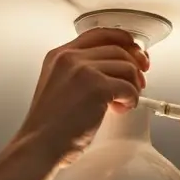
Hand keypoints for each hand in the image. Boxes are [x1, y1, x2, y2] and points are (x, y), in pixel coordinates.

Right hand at [16, 27, 149, 166]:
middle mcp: (70, 58)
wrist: (40, 145)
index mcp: (59, 56)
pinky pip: (129, 87)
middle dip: (134, 65)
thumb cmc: (49, 127)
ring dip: (132, 86)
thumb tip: (114, 70)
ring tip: (123, 102)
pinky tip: (121, 109)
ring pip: (127, 67)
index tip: (134, 50)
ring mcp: (83, 71)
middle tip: (139, 82)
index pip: (97, 34)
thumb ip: (79, 73)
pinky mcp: (97, 87)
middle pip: (117, 49)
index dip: (121, 39)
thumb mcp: (58, 87)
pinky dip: (131, 99)